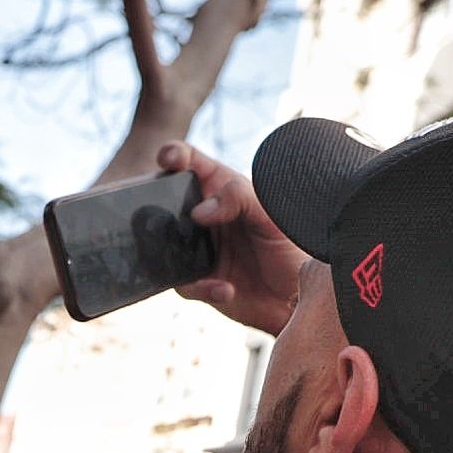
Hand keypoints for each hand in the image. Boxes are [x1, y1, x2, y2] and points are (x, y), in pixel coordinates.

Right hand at [157, 141, 306, 335]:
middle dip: (157, 206)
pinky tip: (225, 289)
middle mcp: (204, 217)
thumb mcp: (271, 215)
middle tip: (167, 214)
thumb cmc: (290, 247)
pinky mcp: (197, 281)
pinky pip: (184, 284)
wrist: (294, 296)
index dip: (176, 155)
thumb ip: (238, 199)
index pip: (193, 164)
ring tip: (208, 266)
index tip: (169, 158)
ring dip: (178, 256)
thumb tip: (199, 211)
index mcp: (222, 189)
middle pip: (167, 203)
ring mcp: (197, 248)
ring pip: (166, 246)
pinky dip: (202, 287)